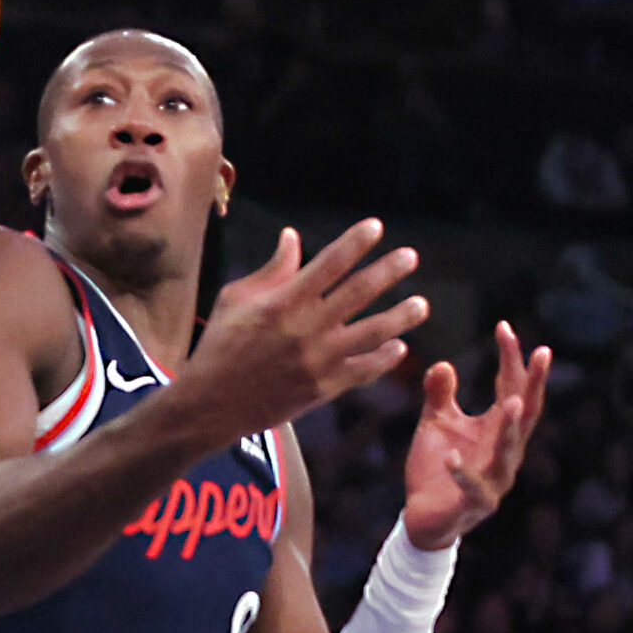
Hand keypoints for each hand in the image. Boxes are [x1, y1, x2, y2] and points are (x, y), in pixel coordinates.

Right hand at [182, 219, 431, 443]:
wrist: (211, 405)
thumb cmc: (219, 345)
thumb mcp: (235, 300)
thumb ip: (270, 270)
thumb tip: (292, 237)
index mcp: (283, 302)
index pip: (328, 264)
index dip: (355, 242)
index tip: (376, 227)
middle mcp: (306, 328)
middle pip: (359, 292)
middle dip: (389, 271)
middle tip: (411, 257)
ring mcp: (319, 360)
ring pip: (373, 333)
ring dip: (401, 316)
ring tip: (420, 305)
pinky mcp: (324, 388)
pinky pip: (365, 370)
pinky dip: (384, 358)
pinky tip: (397, 347)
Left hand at [402, 320, 549, 550]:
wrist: (423, 519)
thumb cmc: (435, 469)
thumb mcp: (436, 425)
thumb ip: (440, 396)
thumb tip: (441, 363)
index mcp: (497, 429)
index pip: (511, 388)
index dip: (512, 359)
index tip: (505, 327)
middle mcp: (505, 451)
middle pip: (525, 413)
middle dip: (534, 383)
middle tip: (543, 352)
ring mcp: (495, 478)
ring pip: (509, 450)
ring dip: (512, 426)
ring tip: (513, 401)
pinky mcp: (475, 503)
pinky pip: (472, 486)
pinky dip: (463, 472)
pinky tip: (452, 457)